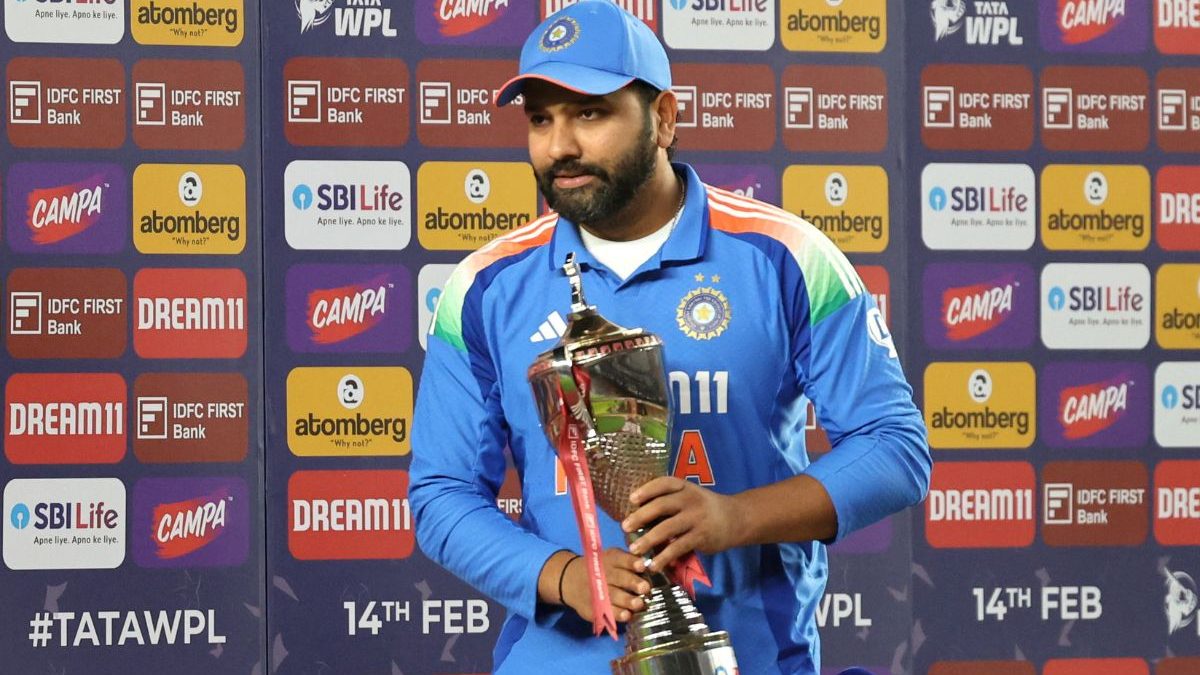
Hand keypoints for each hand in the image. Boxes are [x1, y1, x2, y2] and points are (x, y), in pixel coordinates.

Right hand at [561, 548, 649, 623]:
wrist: (571, 580)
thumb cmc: (602, 568)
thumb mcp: (611, 558)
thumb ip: (629, 562)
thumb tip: (651, 567)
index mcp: (609, 559)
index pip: (620, 558)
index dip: (631, 562)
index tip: (642, 566)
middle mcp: (602, 574)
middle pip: (618, 578)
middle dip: (632, 582)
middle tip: (645, 588)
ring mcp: (596, 591)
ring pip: (613, 596)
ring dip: (626, 600)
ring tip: (639, 604)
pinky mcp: (592, 606)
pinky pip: (606, 611)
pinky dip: (617, 614)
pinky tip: (627, 615)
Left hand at [621, 477, 741, 572]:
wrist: (736, 519)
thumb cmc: (704, 508)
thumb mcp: (690, 496)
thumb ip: (670, 502)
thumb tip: (638, 514)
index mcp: (685, 487)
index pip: (663, 483)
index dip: (647, 490)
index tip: (631, 499)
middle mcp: (690, 500)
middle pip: (661, 505)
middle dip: (641, 516)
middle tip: (625, 527)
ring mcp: (696, 518)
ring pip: (667, 528)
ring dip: (648, 539)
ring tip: (634, 549)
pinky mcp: (701, 537)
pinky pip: (678, 547)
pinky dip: (664, 557)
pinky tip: (654, 565)